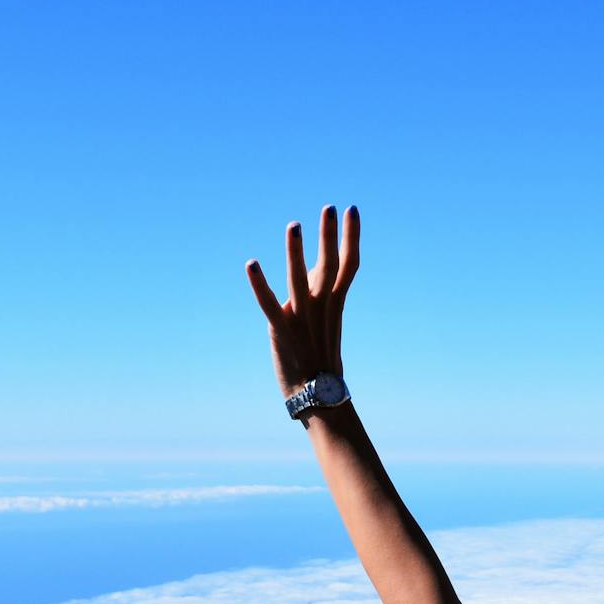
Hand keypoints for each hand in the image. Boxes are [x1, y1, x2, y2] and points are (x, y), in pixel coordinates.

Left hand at [245, 204, 360, 399]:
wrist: (317, 395)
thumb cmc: (319, 355)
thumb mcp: (325, 318)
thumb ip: (319, 288)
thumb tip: (312, 263)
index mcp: (335, 303)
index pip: (349, 264)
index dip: (351, 236)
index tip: (352, 210)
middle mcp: (321, 307)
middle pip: (328, 267)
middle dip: (329, 237)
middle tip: (329, 208)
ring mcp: (302, 319)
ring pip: (299, 281)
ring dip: (296, 254)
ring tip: (294, 226)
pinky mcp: (281, 331)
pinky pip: (269, 305)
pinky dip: (260, 285)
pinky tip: (251, 264)